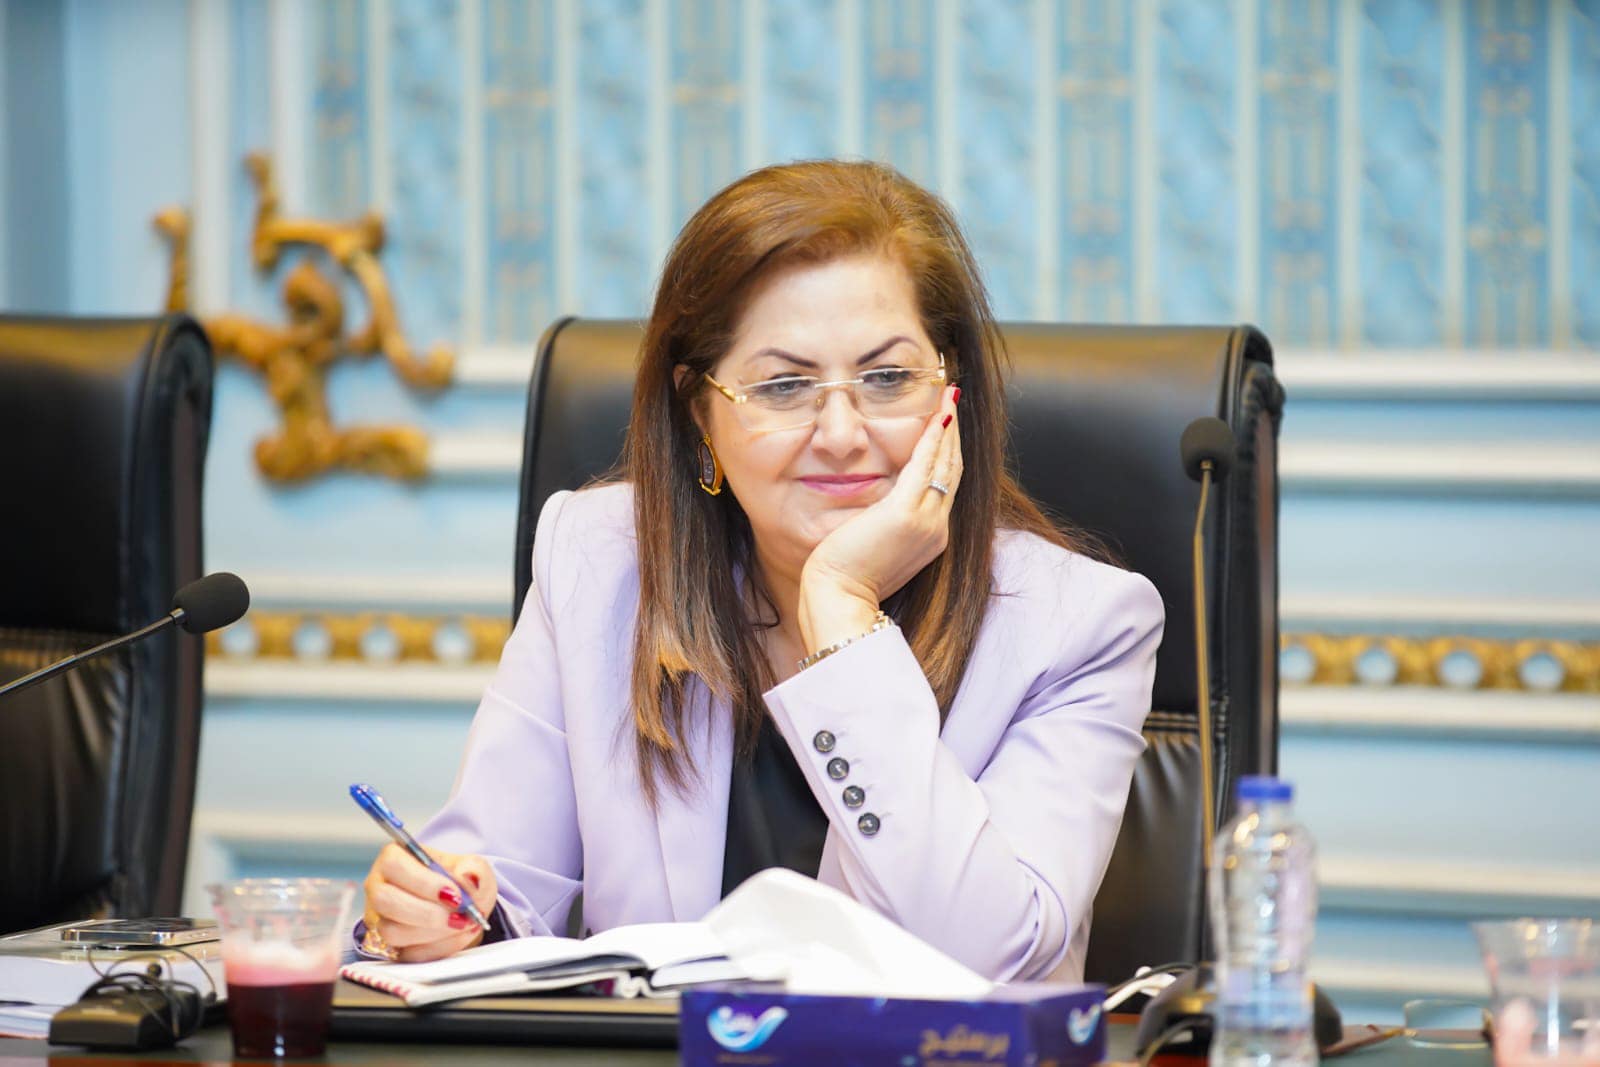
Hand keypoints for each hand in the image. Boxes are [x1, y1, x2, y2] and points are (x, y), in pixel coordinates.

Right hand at [362, 844, 497, 962]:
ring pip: (392, 932)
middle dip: (427, 913)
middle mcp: (379, 887)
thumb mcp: (473, 868)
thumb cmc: (458, 884)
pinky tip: (457, 937)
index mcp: (393, 858)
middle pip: (385, 901)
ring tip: (462, 924)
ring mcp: (379, 919)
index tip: (456, 895)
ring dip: (434, 933)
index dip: (425, 883)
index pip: (395, 866)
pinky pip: (406, 954)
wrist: (460, 911)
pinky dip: (438, 948)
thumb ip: (474, 869)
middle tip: (459, 916)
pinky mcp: (387, 946)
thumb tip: (467, 876)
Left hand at [799, 386, 962, 649]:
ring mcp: (925, 521)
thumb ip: (885, 524)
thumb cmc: (846, 578)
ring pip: (945, 463)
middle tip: (954, 399)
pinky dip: (934, 437)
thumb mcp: (875, 547)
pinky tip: (938, 414)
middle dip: (954, 433)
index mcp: (931, 537)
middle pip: (953, 470)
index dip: (949, 453)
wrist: (839, 600)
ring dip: (949, 427)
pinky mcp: (904, 514)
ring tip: (951, 397)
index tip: (947, 425)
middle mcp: (936, 528)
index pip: (946, 486)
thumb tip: (877, 507)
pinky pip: (925, 465)